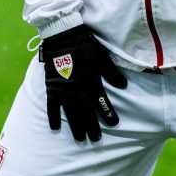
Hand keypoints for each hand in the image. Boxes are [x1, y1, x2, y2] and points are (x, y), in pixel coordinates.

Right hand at [39, 26, 126, 141]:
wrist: (62, 36)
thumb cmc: (85, 45)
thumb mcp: (102, 57)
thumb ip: (112, 73)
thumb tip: (124, 86)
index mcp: (91, 81)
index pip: (101, 102)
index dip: (108, 113)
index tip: (114, 123)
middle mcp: (78, 89)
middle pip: (86, 112)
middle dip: (92, 126)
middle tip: (96, 139)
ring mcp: (64, 89)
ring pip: (70, 112)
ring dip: (76, 126)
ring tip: (80, 139)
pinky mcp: (52, 87)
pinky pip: (51, 105)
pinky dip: (52, 117)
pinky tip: (55, 128)